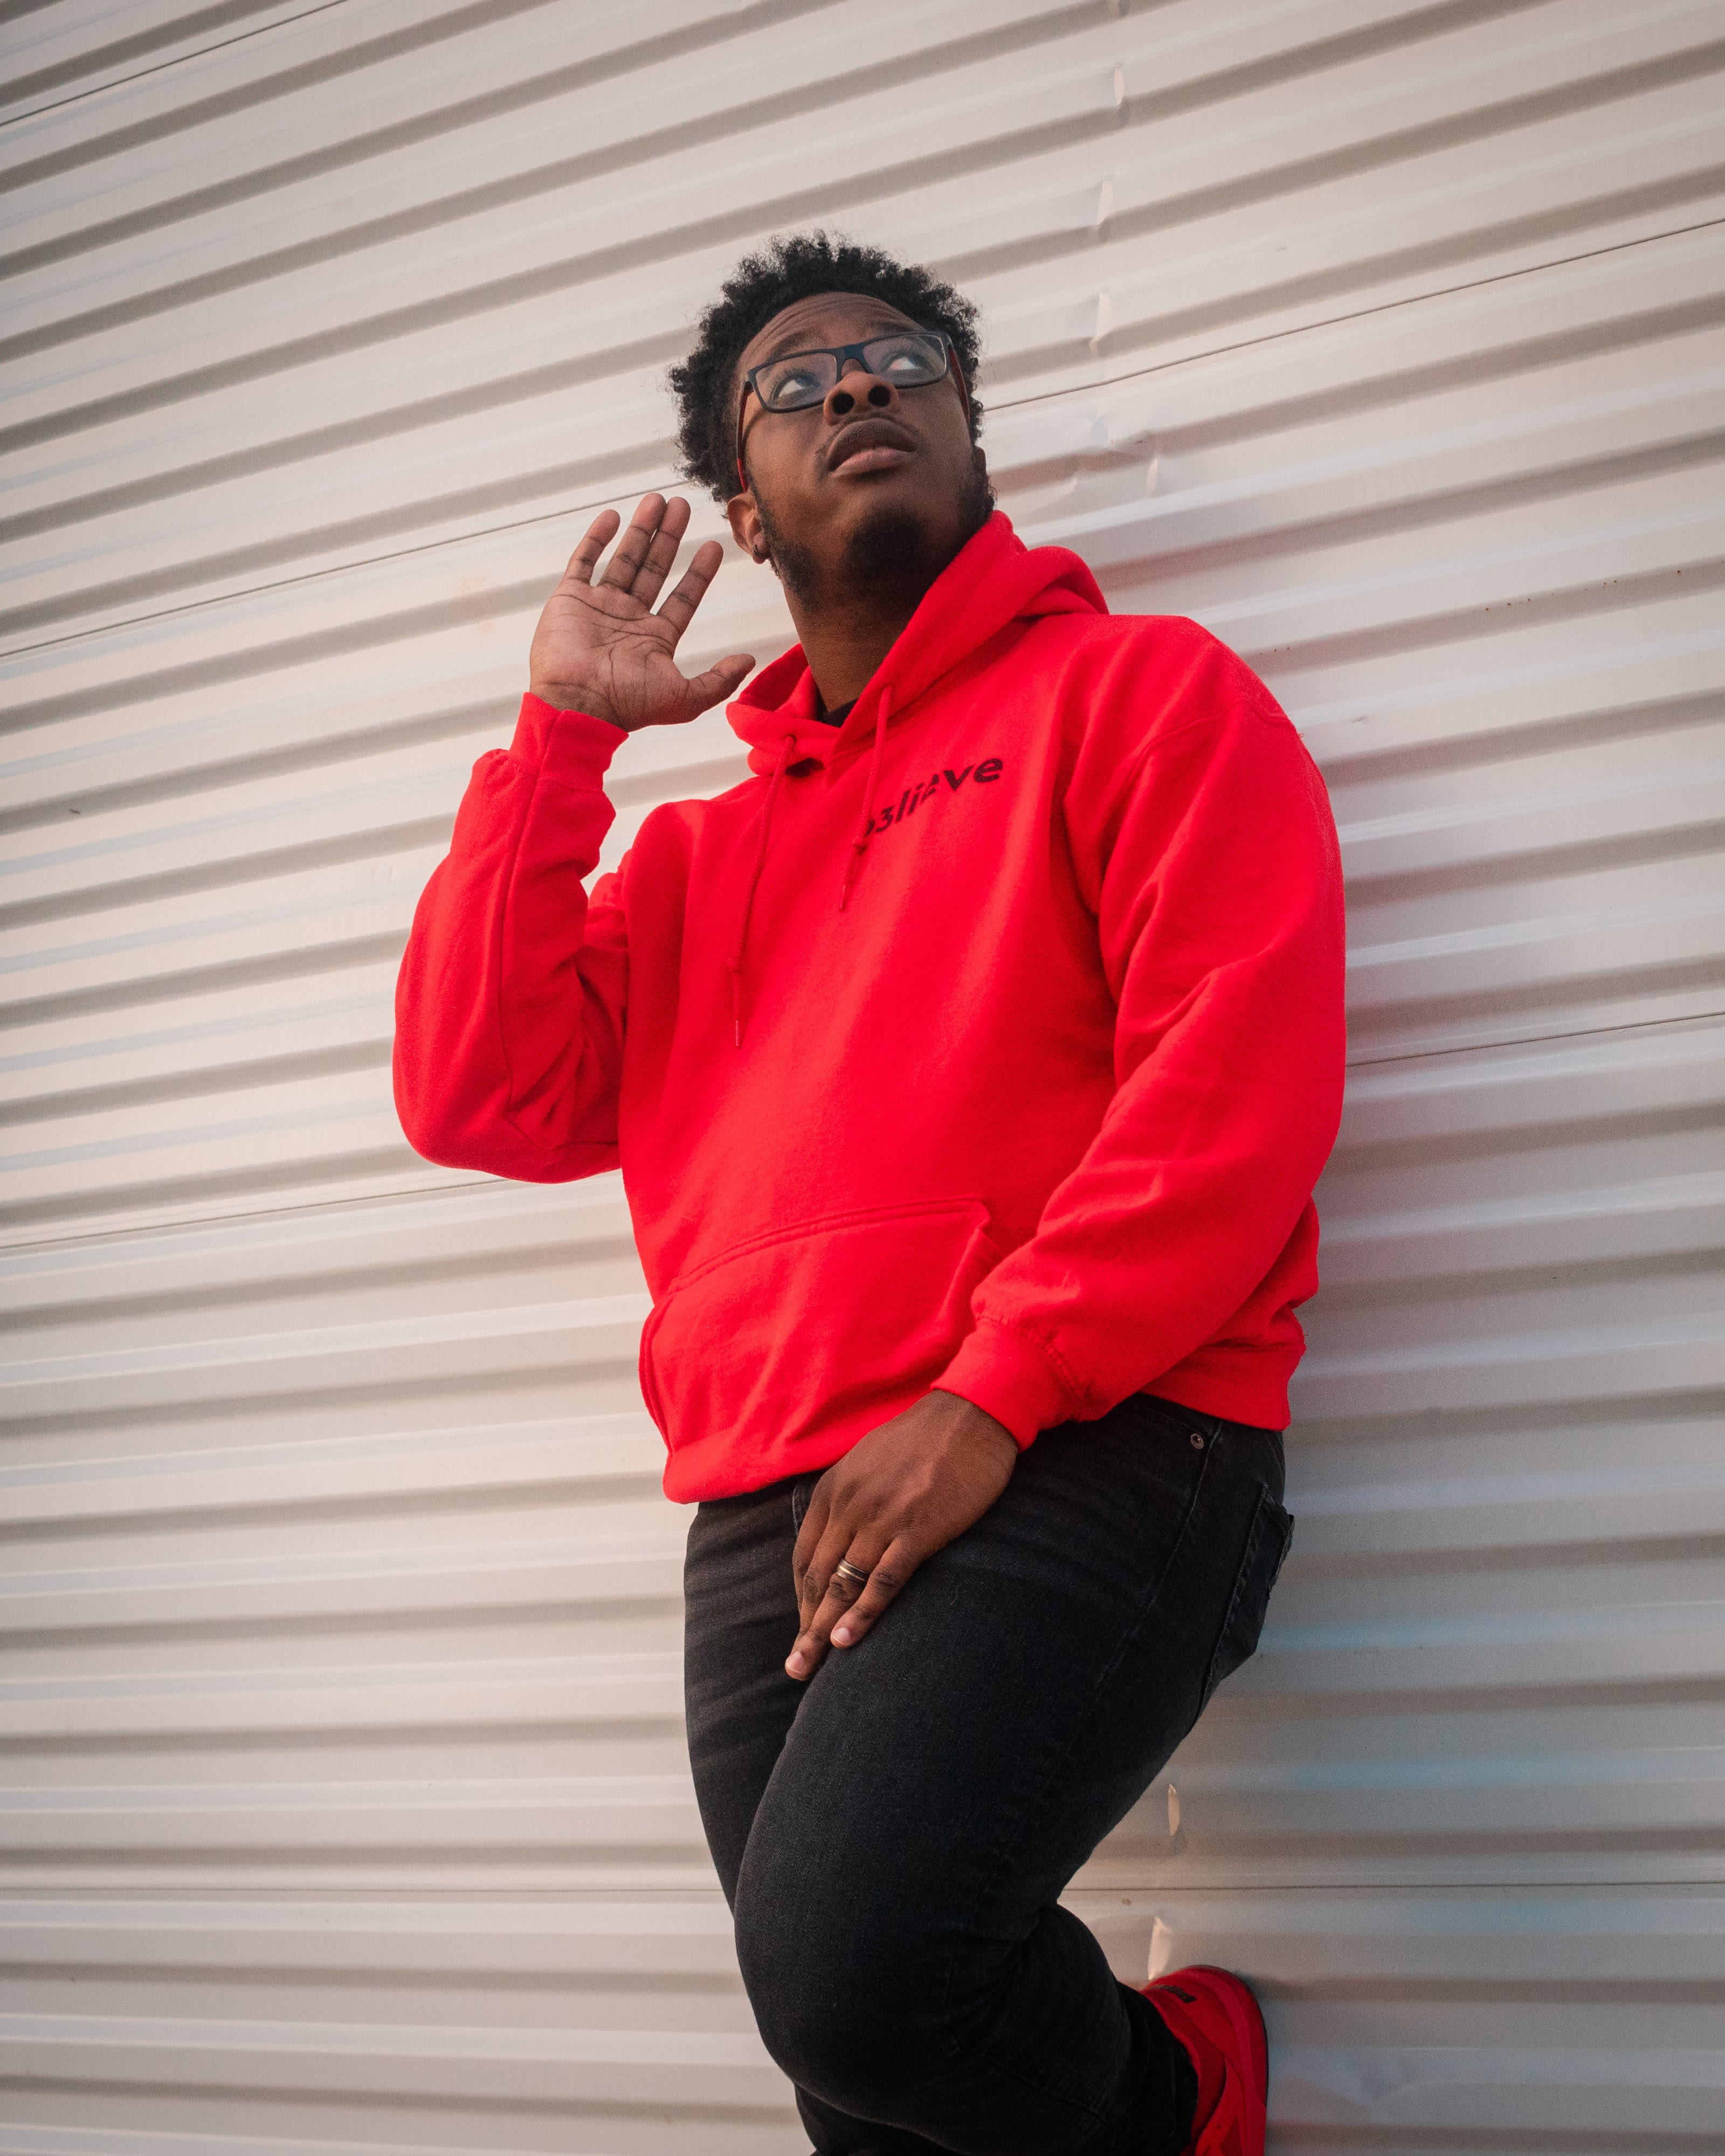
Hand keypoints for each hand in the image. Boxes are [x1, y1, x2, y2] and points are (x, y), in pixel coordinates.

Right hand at [528, 493, 754, 730]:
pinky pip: (584, 561)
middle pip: (655, 569)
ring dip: (641, 529)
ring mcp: (599, 606)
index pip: (683, 597)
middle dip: (670, 537)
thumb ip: (719, 680)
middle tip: (683, 506)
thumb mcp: (685, 699)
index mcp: (655, 639)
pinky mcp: (570, 599)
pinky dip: (597, 538)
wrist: (576, 705)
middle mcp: (629, 619)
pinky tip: (613, 515)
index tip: (714, 546)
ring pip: (624, 558)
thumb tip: (749, 660)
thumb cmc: (627, 706)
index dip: (699, 572)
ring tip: (657, 500)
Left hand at [787, 1392, 1017, 1679]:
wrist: (970, 1416)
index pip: (805, 1556)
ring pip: (844, 1585)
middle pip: (818, 1578)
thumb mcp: (869, 1460)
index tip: (802, 1629)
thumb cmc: (925, 1440)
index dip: (801, 1598)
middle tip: (795, 1667)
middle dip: (805, 1626)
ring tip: (810, 1668)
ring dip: (823, 1631)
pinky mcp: (917, 1530)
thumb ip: (849, 1497)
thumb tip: (840, 1532)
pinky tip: (848, 1641)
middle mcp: (849, 1505)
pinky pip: (882, 1580)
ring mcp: (882, 1519)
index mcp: (834, 1490)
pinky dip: (862, 1613)